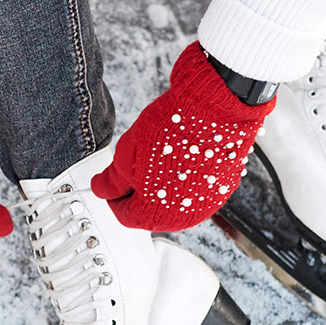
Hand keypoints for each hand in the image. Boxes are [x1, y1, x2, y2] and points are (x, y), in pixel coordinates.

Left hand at [92, 42, 274, 231]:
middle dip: (139, 193)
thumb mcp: (126, 154)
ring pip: (174, 203)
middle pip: (150, 213)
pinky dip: (186, 180)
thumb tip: (102, 189)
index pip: (123, 215)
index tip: (115, 181)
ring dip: (163, 187)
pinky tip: (182, 158)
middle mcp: (182, 217)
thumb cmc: (173, 128)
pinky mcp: (223, 190)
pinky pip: (196, 192)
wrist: (215, 107)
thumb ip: (112, 181)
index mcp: (152, 214)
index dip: (115, 196)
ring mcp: (206, 205)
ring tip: (161, 158)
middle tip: (137, 166)